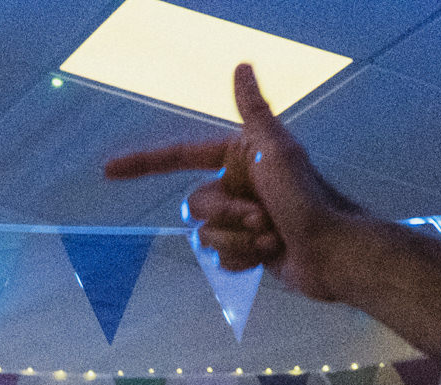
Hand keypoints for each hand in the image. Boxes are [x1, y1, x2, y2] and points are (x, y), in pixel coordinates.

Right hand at [103, 62, 373, 301]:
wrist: (333, 253)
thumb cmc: (308, 198)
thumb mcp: (276, 148)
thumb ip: (254, 111)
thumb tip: (242, 66)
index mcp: (240, 157)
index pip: (181, 156)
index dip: (143, 164)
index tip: (108, 171)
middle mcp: (239, 185)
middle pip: (195, 204)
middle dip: (227, 215)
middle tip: (264, 217)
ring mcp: (242, 221)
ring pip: (205, 236)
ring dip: (239, 241)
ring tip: (272, 238)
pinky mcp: (248, 251)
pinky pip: (220, 261)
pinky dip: (243, 261)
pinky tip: (269, 257)